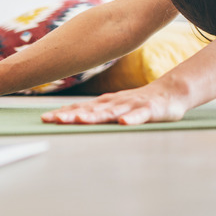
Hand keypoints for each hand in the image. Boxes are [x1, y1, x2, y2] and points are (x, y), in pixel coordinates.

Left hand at [40, 85, 186, 124]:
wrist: (170, 92)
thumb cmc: (139, 102)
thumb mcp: (114, 106)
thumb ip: (95, 111)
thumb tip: (68, 116)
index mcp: (105, 103)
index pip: (81, 107)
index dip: (63, 113)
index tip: (45, 119)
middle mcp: (115, 103)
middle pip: (91, 110)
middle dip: (71, 114)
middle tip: (54, 119)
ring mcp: (132, 106)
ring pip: (111, 112)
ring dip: (95, 115)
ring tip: (80, 119)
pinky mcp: (150, 110)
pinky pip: (140, 115)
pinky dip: (131, 119)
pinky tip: (124, 122)